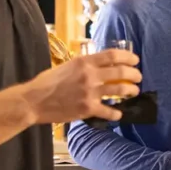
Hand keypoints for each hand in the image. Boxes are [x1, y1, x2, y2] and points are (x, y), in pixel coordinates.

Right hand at [21, 49, 140, 123]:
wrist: (33, 101)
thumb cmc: (47, 83)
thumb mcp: (67, 66)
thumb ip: (84, 65)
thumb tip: (101, 64)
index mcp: (84, 62)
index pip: (113, 55)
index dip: (129, 57)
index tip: (135, 60)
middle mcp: (90, 75)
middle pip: (122, 71)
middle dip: (135, 74)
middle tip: (138, 77)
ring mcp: (90, 92)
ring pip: (120, 89)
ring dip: (131, 91)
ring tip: (134, 91)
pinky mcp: (88, 108)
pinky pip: (110, 111)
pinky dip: (117, 113)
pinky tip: (119, 114)